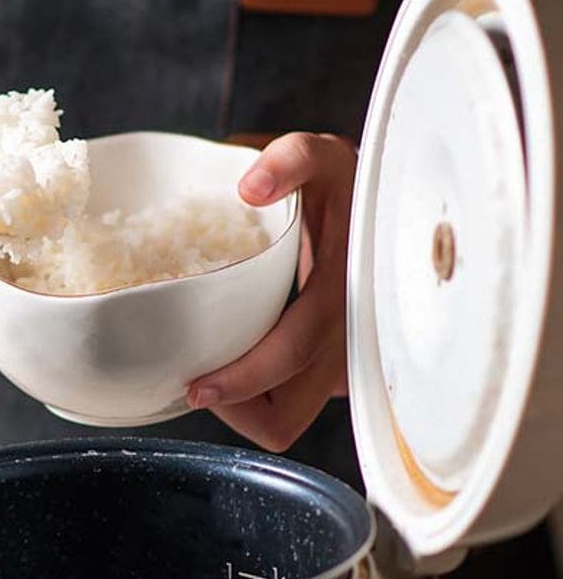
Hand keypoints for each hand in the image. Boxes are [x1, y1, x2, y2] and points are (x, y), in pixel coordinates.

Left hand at [186, 132, 356, 450]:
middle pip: (285, 418)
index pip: (292, 356)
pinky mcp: (332, 373)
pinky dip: (257, 395)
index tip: (195, 386)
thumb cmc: (346, 189)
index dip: (242, 381)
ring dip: (244, 406)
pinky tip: (234, 356)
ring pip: (286, 420)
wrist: (384, 213)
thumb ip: (292, 160)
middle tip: (194, 377)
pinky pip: (290, 405)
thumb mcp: (324, 159)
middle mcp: (349, 342)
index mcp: (346, 294)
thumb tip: (251, 187)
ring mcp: (343, 365)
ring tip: (210, 365)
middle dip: (234, 409)